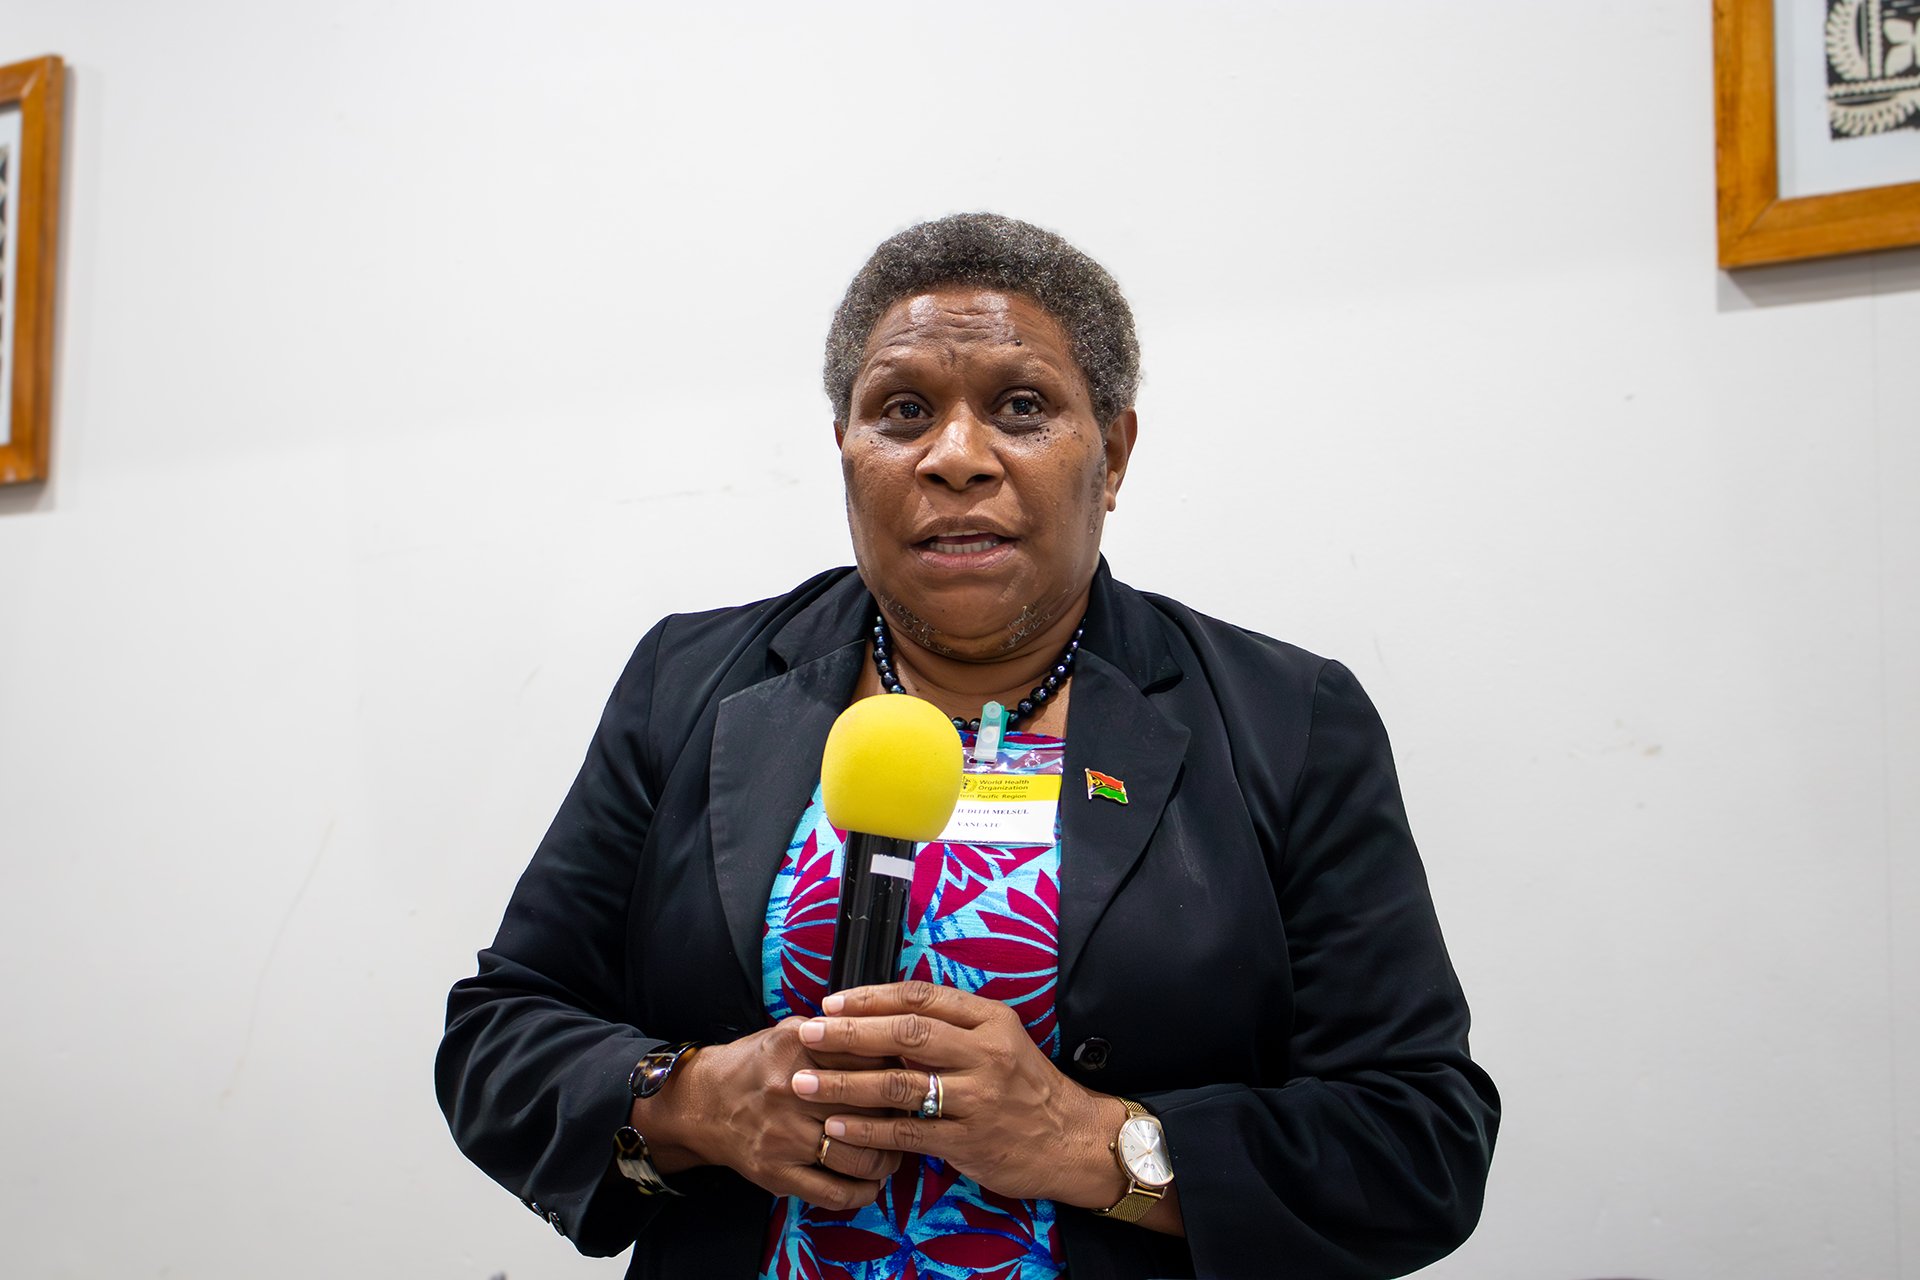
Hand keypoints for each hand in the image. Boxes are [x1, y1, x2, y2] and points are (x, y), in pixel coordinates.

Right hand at [636, 1018, 902, 1210]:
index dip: (899, 1069)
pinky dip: (863, 1191)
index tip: (912, 1075)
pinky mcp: (778, 1174)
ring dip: (888, 1159)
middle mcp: (792, 1091)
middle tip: (911, 1115)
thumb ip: (837, 1033)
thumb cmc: (756, 1066)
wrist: (702, 1103)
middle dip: (901, 1115)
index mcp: (800, 1048)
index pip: (871, 1058)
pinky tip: (871, 1183)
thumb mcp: (791, 1033)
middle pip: (871, 1107)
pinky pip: (835, 1192)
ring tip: (893, 1151)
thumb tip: (892, 1036)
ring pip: (860, 1156)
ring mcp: (785, 1136)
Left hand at [790, 981, 1129, 1207]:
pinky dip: (867, 1130)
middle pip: (905, 1033)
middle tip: (808, 1033)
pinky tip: (836, 1128)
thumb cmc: (1026, 1087)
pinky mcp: (970, 1140)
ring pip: (900, 1083)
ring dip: (845, 1083)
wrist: (1071, 1139)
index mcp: (990, 1020)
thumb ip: (952, 1027)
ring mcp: (978, 1098)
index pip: (921, 998)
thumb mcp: (1001, 1041)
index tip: (832, 1002)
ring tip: (805, 1082)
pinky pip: (907, 1132)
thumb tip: (885, 1016)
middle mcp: (986, 1053)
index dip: (871, 998)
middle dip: (849, 1033)